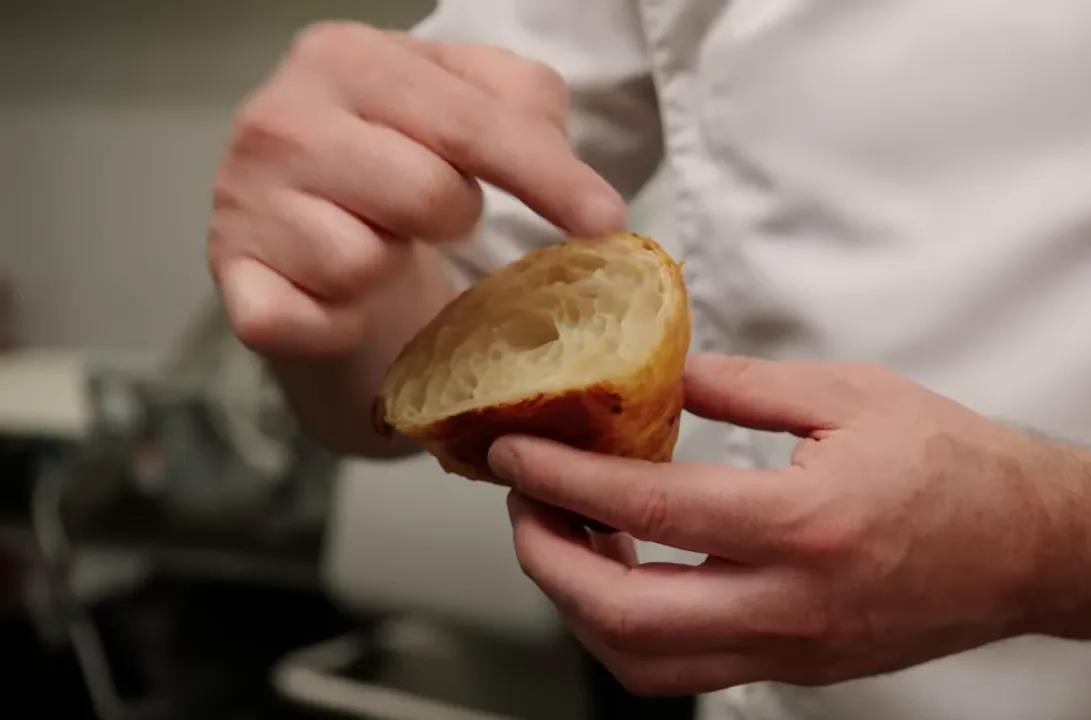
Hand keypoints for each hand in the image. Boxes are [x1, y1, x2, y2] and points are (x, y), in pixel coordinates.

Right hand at [208, 22, 625, 355]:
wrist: (309, 234)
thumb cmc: (401, 160)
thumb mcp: (468, 105)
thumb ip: (525, 107)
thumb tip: (571, 177)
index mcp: (342, 56)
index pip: (469, 122)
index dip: (548, 177)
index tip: (608, 223)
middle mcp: (277, 120)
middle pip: (429, 195)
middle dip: (454, 218)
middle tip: (430, 215)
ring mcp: (241, 203)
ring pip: (368, 263)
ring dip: (392, 268)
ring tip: (374, 245)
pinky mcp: (233, 282)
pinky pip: (304, 319)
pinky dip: (336, 324)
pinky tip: (337, 301)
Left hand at [492, 354, 1051, 695]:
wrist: (1033, 546)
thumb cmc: (957, 464)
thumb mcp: (851, 394)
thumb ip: (744, 386)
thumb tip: (662, 379)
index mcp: (803, 523)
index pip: (648, 508)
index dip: (562, 480)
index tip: (515, 451)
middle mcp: (791, 604)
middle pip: (623, 616)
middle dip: (546, 560)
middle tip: (523, 503)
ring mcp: (793, 650)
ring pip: (646, 665)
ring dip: (581, 606)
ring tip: (567, 537)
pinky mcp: (798, 668)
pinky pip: (689, 670)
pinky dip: (633, 629)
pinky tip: (630, 569)